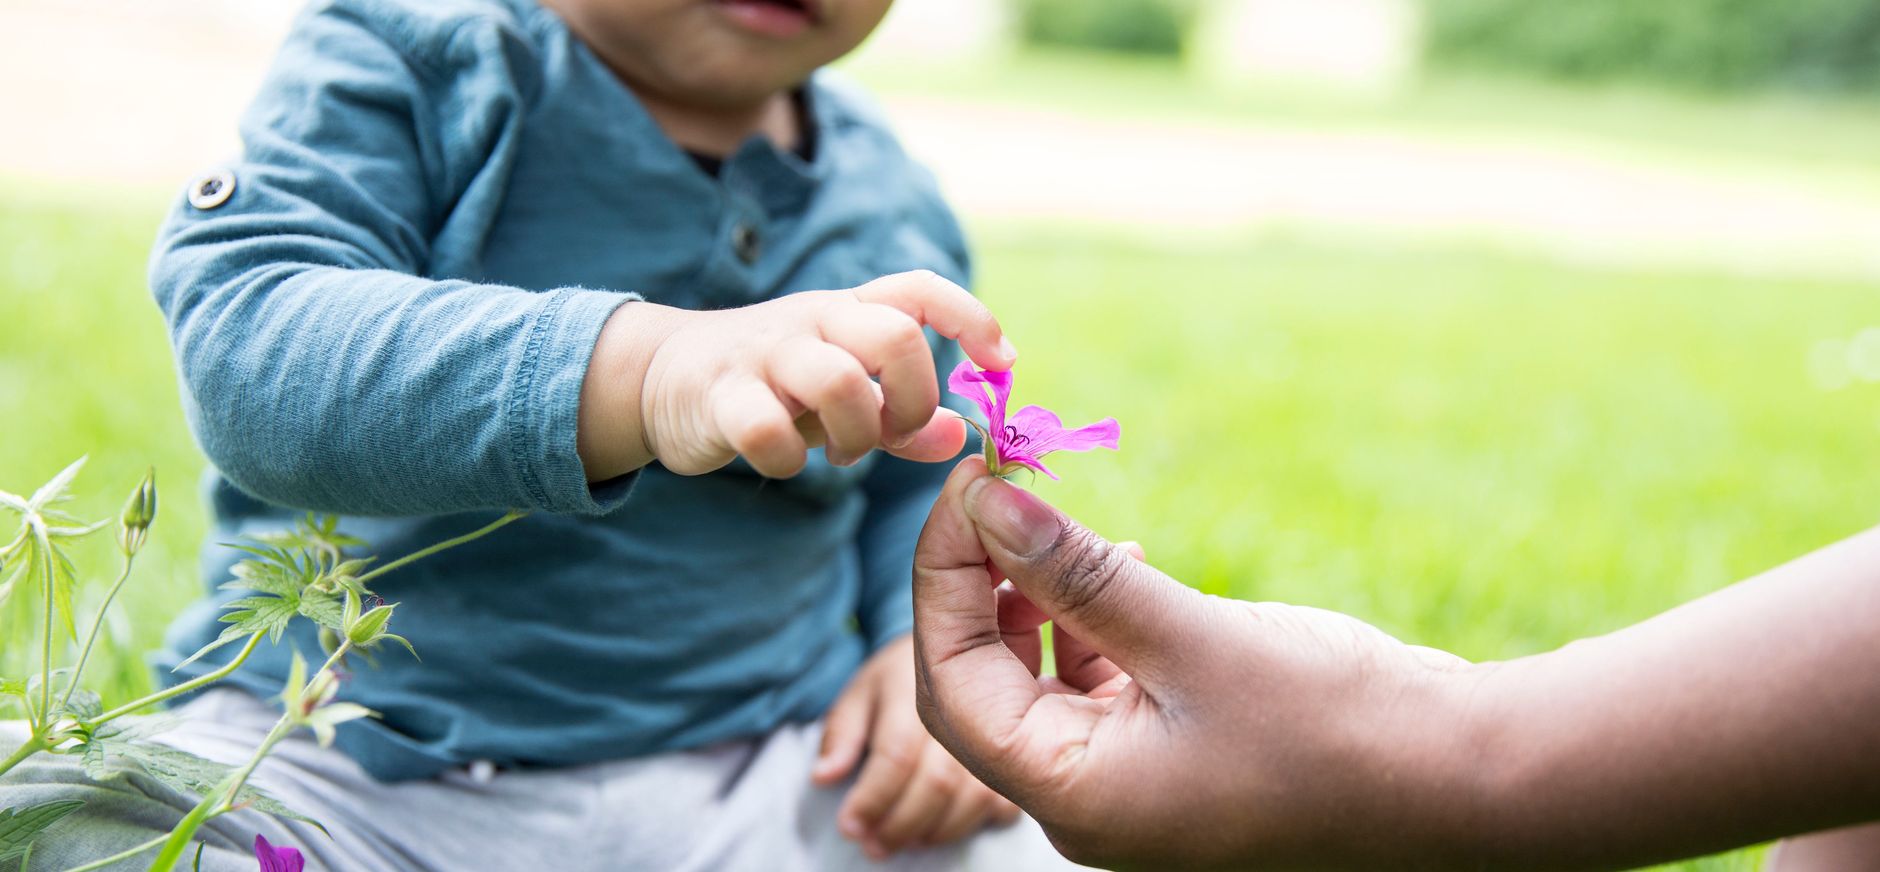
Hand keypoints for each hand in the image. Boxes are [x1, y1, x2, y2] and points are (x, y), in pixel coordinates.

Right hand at [577, 271, 1013, 480]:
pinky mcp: (719, 396)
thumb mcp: (842, 394)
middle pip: (893, 334)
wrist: (662, 377)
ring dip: (856, 435)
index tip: (1001, 363)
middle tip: (897, 430)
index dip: (970, 318)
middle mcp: (812, 322)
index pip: (919, 290)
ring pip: (838, 381)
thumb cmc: (770, 386)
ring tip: (842, 452)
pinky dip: (788, 460)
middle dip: (913, 395)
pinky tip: (784, 461)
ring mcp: (764, 355)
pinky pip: (768, 431)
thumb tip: (959, 439)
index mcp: (848, 311)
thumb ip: (900, 418)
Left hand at [811, 634, 1020, 859]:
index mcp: (913, 691)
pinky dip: (969, 826)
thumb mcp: (861, 694)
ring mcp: (991, 735)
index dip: (872, 798)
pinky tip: (940, 829)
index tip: (849, 827)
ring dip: (933, 831)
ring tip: (903, 841)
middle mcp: (959, 712)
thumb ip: (842, 734)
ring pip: (970, 799)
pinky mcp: (1012, 759)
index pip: (897, 754)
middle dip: (900, 825)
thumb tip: (823, 777)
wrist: (956, 650)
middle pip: (936, 784)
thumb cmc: (899, 682)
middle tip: (873, 845)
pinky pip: (999, 807)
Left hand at [911, 458, 1486, 870]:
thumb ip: (1078, 574)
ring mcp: (1124, 778)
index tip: (969, 484)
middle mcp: (1084, 798)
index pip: (951, 680)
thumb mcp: (1193, 637)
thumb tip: (986, 503)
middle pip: (977, 680)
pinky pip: (1089, 680)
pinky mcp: (1164, 750)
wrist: (1462, 779)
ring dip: (1026, 591)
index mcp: (1073, 795)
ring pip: (1029, 676)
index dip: (941, 576)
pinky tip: (1114, 561)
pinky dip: (1082, 618)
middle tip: (996, 484)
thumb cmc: (1337, 726)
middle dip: (973, 578)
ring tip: (1049, 512)